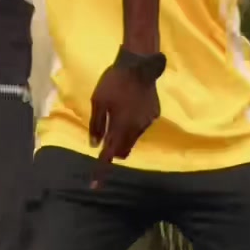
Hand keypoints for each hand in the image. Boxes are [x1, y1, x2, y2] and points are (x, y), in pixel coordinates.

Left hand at [88, 64, 160, 184]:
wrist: (140, 64)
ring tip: (117, 114)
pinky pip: (140, 126)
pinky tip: (129, 106)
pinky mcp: (154, 114)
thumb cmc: (114, 82)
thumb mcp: (98, 101)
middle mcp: (136, 129)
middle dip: (113, 150)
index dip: (101, 171)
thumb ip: (97, 125)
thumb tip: (95, 145)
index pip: (109, 154)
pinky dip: (132, 124)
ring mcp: (147, 122)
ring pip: (132, 138)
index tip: (95, 185)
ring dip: (123, 135)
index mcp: (121, 127)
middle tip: (104, 137)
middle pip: (123, 150)